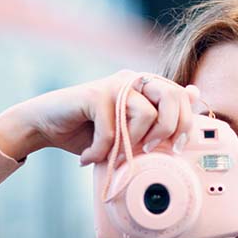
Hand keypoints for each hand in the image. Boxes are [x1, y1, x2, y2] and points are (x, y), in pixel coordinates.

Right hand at [0, 70, 200, 164]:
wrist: (45, 127)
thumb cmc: (88, 132)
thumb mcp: (127, 135)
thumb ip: (154, 125)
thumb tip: (192, 102)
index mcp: (144, 86)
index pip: (180, 96)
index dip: (186, 123)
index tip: (176, 148)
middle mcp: (132, 80)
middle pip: (171, 97)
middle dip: (168, 130)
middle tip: (150, 151)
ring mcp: (114, 85)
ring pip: (145, 115)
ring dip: (131, 144)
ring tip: (113, 156)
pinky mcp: (95, 95)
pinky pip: (113, 130)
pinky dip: (101, 151)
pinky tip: (88, 157)